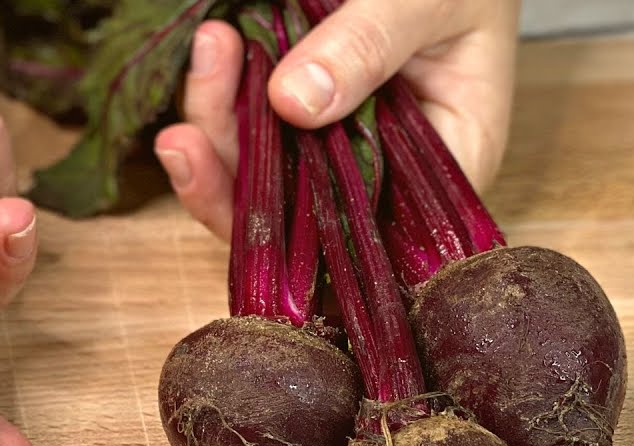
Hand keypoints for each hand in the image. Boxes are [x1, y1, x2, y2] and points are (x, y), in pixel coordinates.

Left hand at [155, 0, 520, 238]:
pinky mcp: (306, 113)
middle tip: (190, 126)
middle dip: (233, 172)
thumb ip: (369, 46)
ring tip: (210, 50)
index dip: (293, 232)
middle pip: (293, 210)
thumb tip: (294, 103)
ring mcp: (339, 147)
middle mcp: (385, 174)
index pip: (362, 234)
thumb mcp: (432, 2)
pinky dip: (224, 95)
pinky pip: (251, 126)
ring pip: (260, 170)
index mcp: (443, 169)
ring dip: (218, 122)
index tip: (241, 190)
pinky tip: (211, 53)